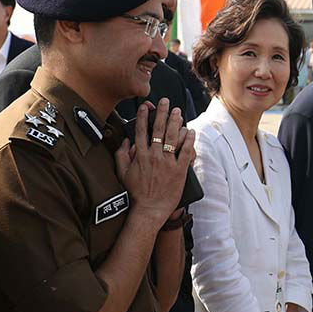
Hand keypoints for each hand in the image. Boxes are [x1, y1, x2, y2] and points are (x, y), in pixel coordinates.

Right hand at [114, 99, 194, 224]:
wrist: (148, 210)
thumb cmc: (135, 193)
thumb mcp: (122, 173)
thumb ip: (121, 155)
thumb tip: (125, 140)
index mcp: (140, 156)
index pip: (141, 131)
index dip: (144, 117)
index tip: (146, 107)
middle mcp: (154, 156)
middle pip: (159, 130)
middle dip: (163, 113)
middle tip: (166, 102)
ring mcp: (167, 163)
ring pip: (173, 138)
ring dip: (176, 123)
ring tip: (179, 112)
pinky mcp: (179, 171)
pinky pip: (185, 152)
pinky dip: (189, 141)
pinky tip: (190, 131)